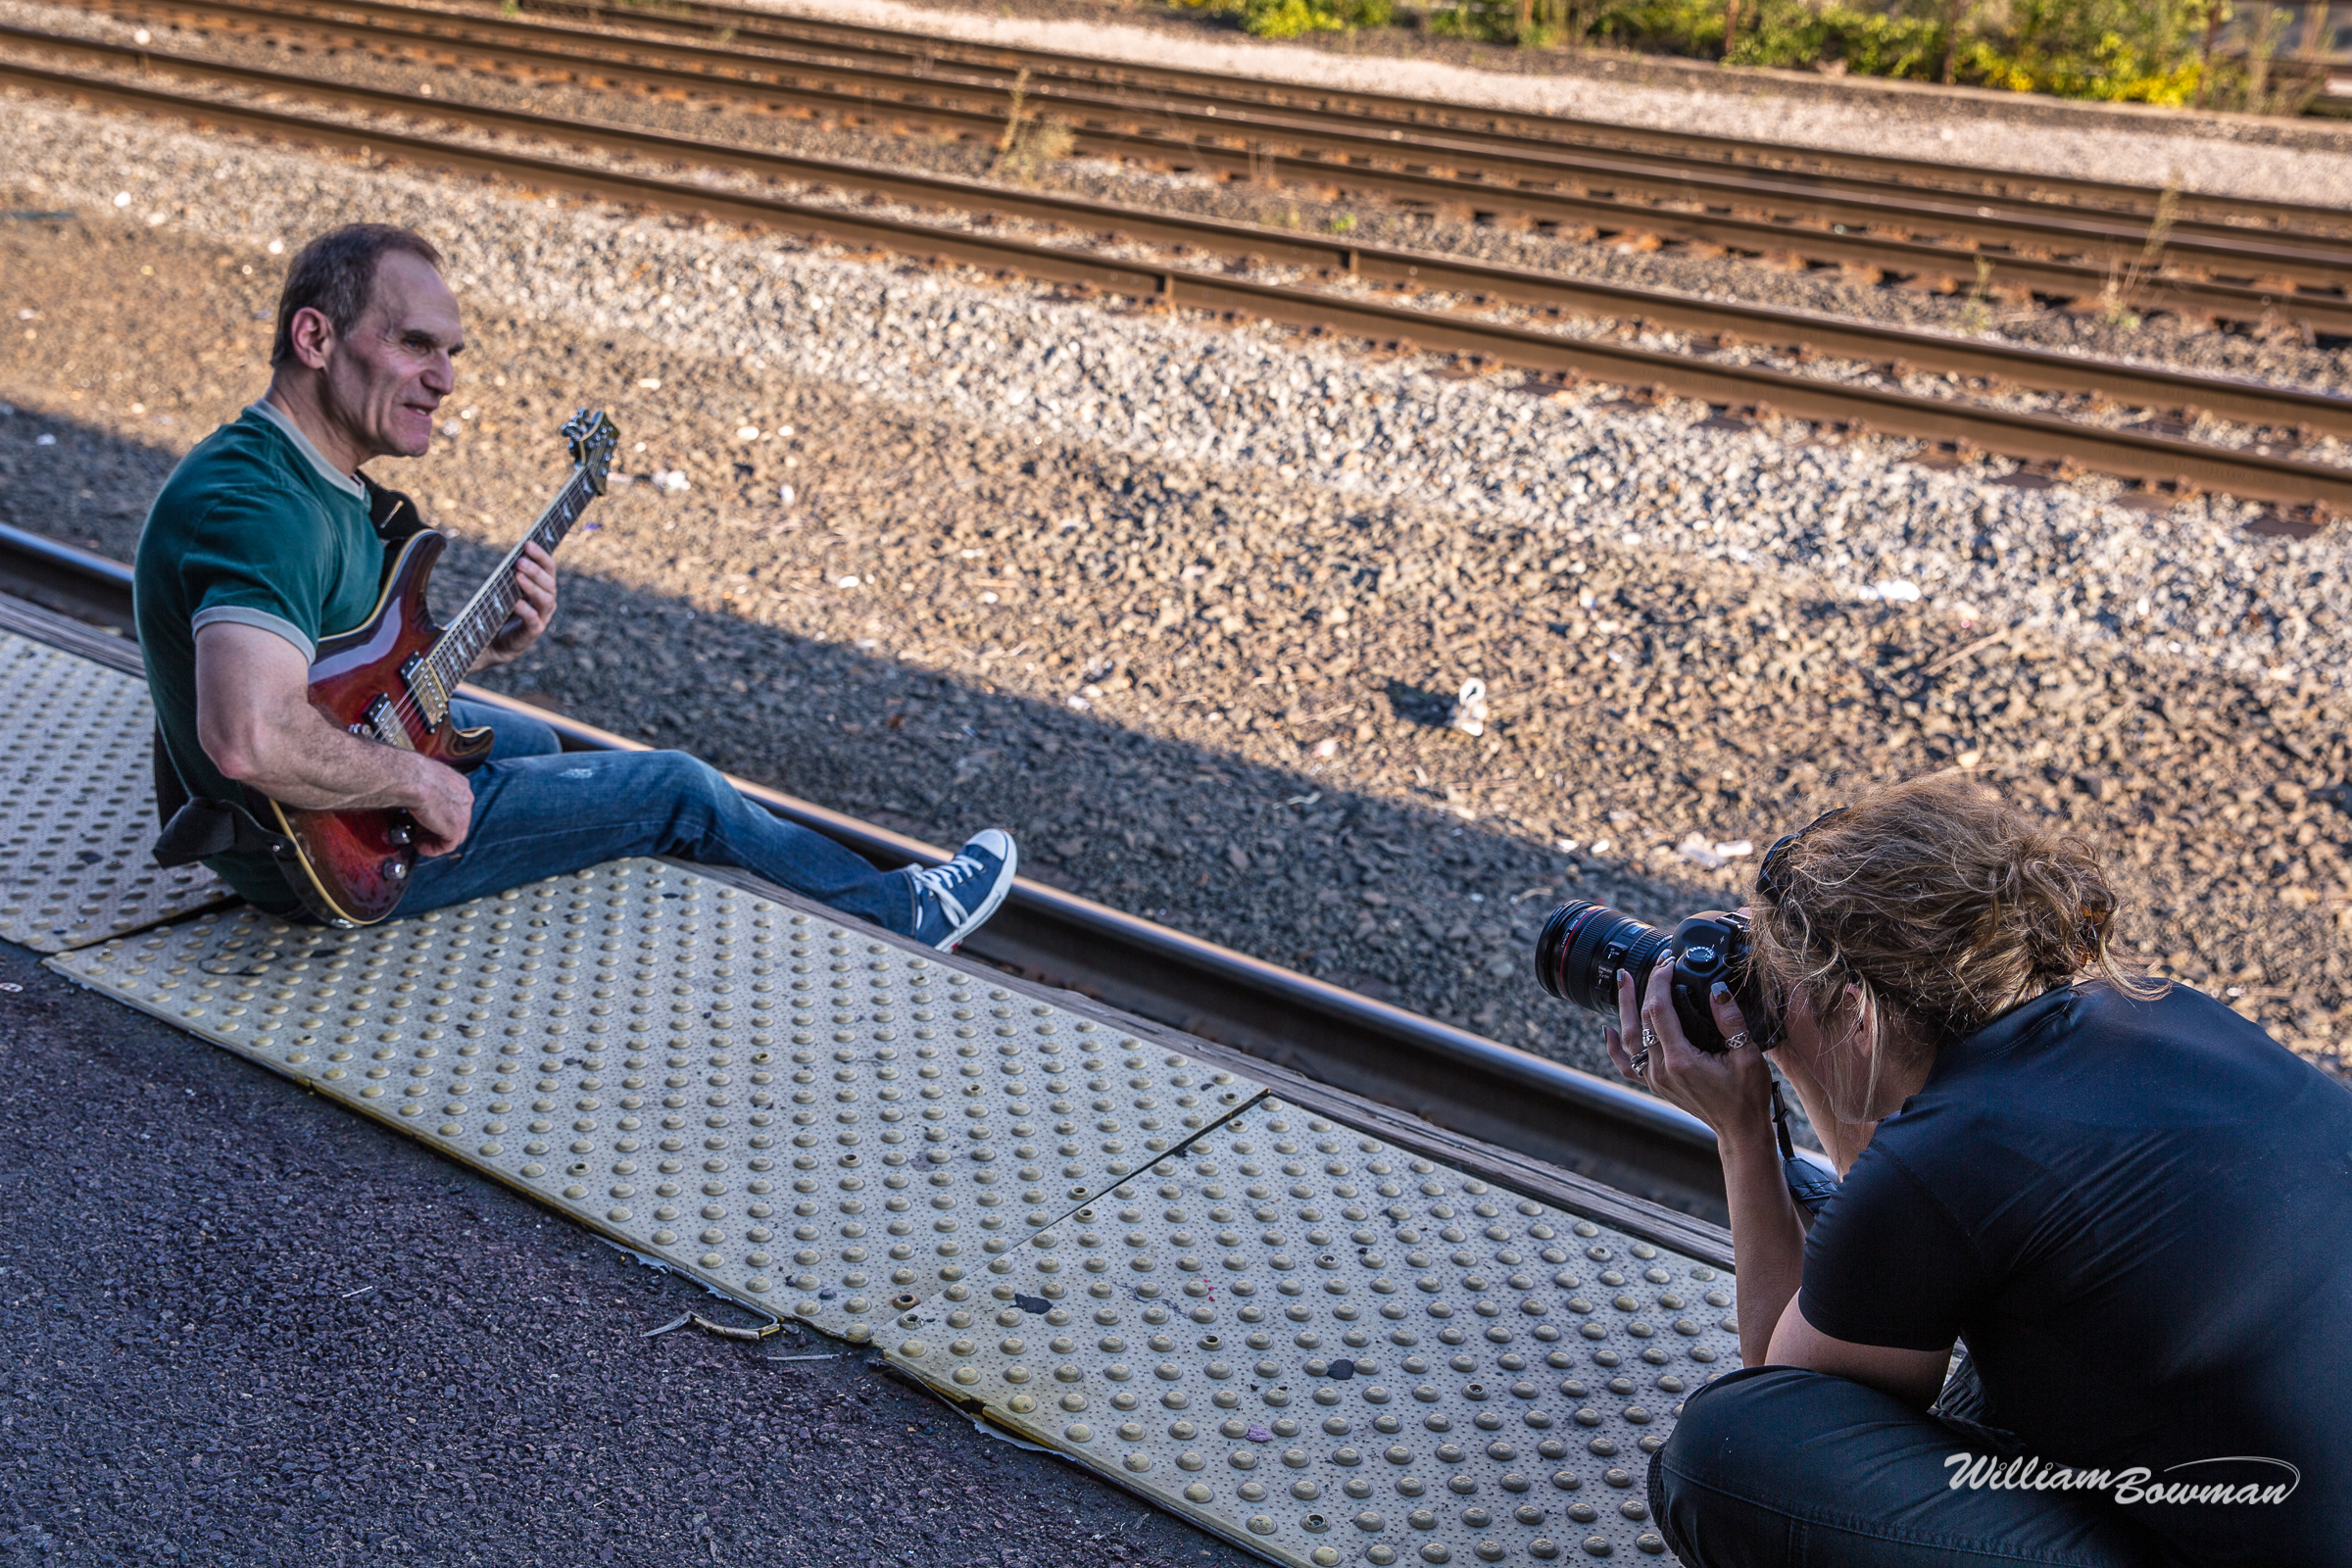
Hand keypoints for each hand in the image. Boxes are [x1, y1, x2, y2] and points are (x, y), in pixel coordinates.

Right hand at [402, 755, 476, 855]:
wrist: (409, 777)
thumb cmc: (409, 773)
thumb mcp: (424, 778)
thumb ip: (428, 790)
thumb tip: (419, 799)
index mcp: (460, 784)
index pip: (456, 807)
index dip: (440, 816)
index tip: (424, 820)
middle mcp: (465, 798)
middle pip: (457, 821)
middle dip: (438, 829)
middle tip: (419, 831)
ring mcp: (463, 813)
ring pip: (454, 835)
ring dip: (435, 840)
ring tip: (418, 840)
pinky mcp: (455, 827)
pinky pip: (447, 846)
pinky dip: (433, 849)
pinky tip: (420, 846)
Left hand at [474, 543, 556, 669]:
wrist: (491, 642)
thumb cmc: (498, 611)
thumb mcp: (504, 588)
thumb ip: (510, 574)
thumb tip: (510, 555)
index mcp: (542, 588)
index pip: (549, 568)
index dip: (541, 555)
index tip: (527, 543)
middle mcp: (546, 602)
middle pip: (550, 583)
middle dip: (536, 570)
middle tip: (519, 561)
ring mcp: (541, 618)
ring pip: (546, 600)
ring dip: (533, 586)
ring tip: (517, 575)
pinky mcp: (531, 633)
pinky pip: (533, 621)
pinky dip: (526, 610)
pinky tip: (516, 602)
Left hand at [1605, 951, 1775, 1153]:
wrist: (1740, 1129)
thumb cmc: (1747, 1095)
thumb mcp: (1747, 1055)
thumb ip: (1731, 1020)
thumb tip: (1717, 989)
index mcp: (1681, 1060)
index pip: (1659, 1011)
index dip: (1660, 982)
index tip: (1669, 964)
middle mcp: (1661, 1070)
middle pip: (1642, 1019)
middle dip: (1648, 986)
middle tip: (1657, 963)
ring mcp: (1655, 1078)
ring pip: (1630, 1037)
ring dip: (1625, 1007)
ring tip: (1623, 979)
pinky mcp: (1655, 1084)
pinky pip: (1627, 1063)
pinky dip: (1615, 1046)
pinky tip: (1607, 1030)